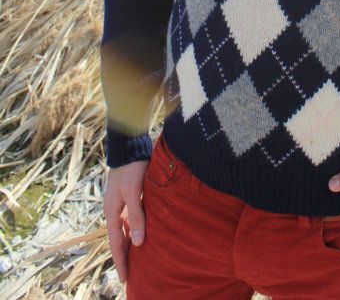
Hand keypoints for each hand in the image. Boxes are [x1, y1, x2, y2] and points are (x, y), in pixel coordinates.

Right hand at [103, 160, 148, 283]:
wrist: (129, 146)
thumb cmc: (132, 167)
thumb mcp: (134, 191)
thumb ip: (137, 216)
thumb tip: (137, 243)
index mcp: (112, 211)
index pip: (115, 243)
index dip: (121, 261)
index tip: (124, 279)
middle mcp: (114, 210)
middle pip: (118, 239)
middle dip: (124, 256)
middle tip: (130, 276)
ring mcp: (120, 204)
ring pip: (124, 229)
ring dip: (129, 244)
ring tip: (137, 260)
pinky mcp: (129, 197)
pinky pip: (130, 219)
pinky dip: (134, 230)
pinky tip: (142, 235)